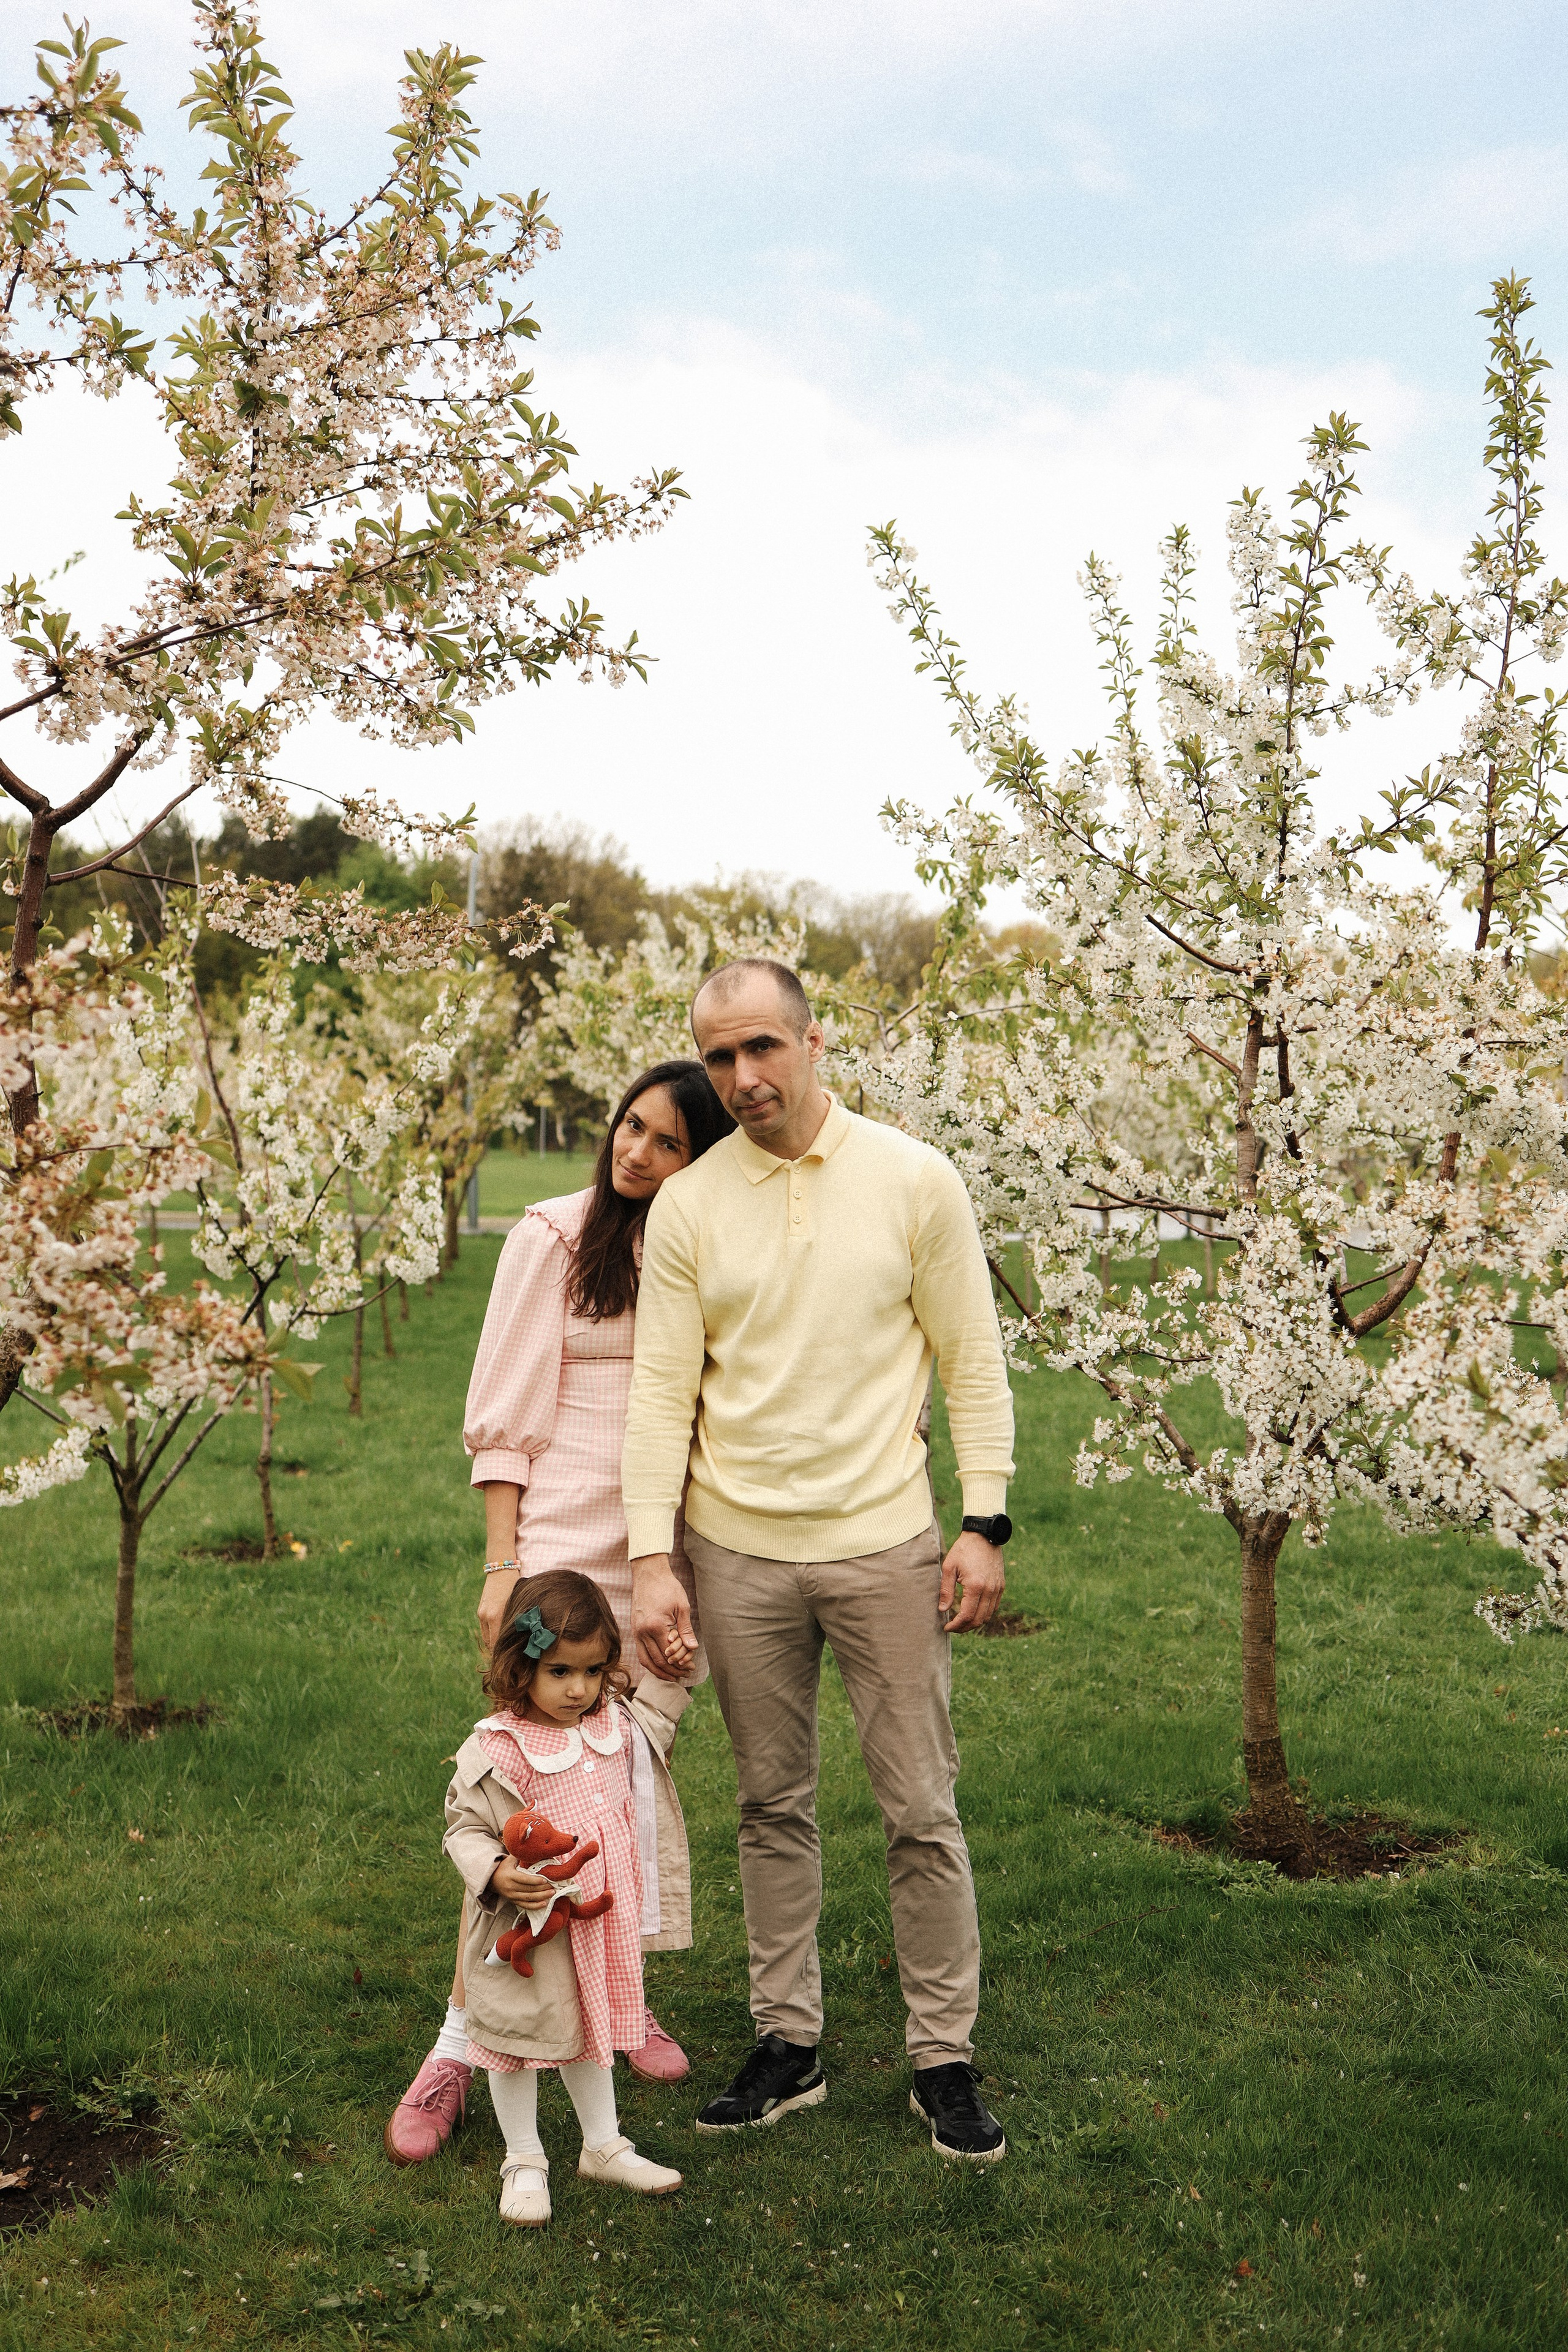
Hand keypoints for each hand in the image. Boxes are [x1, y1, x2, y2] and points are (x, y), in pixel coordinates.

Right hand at [477, 1570, 515, 1656]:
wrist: (501, 1570)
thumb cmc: (516, 1587)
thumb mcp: (519, 1605)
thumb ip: (517, 1623)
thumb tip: (522, 1642)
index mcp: (496, 1616)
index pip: (497, 1644)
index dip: (504, 1654)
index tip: (513, 1662)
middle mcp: (486, 1616)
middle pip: (490, 1643)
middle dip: (499, 1653)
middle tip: (511, 1661)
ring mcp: (481, 1614)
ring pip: (486, 1638)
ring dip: (494, 1645)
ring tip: (506, 1652)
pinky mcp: (480, 1611)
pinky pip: (485, 1629)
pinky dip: (492, 1635)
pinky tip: (501, 1638)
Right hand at [489, 1857, 557, 1905]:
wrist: (491, 1879)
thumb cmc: (503, 1867)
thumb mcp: (510, 1859)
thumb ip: (521, 1855)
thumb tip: (533, 1848)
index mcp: (510, 1876)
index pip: (524, 1879)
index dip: (535, 1880)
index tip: (545, 1879)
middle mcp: (510, 1887)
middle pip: (528, 1890)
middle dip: (542, 1889)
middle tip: (553, 1886)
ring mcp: (512, 1896)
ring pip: (528, 1898)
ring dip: (541, 1897)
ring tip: (552, 1893)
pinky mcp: (513, 1901)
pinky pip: (525, 1905)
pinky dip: (535, 1906)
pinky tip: (544, 1903)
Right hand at [632, 1553, 695, 1679]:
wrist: (648, 1573)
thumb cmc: (667, 1587)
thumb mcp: (682, 1606)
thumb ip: (686, 1629)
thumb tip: (693, 1648)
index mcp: (655, 1626)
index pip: (669, 1653)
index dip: (680, 1664)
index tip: (691, 1667)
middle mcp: (642, 1632)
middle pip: (657, 1661)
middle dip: (672, 1670)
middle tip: (685, 1674)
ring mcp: (635, 1631)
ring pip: (645, 1660)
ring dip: (659, 1671)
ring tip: (673, 1676)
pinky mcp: (633, 1629)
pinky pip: (640, 1652)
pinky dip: (650, 1662)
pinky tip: (660, 1665)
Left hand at [939, 1528, 1004, 1632]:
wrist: (984, 1535)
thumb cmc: (963, 1549)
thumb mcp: (949, 1567)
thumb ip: (946, 1590)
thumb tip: (943, 1610)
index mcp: (975, 1586)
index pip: (967, 1616)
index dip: (956, 1625)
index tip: (946, 1627)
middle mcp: (989, 1590)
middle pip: (978, 1620)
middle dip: (964, 1628)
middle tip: (953, 1627)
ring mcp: (997, 1588)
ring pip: (988, 1616)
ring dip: (974, 1622)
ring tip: (961, 1622)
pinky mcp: (1001, 1586)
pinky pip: (994, 1607)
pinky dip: (984, 1614)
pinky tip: (973, 1612)